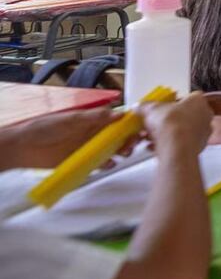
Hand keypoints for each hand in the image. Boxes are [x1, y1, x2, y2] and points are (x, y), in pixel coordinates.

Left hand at [4, 105, 121, 169]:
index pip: (115, 120)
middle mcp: (92, 133)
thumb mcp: (71, 119)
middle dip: (128, 139)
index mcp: (91, 120)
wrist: (23, 148)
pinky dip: (107, 164)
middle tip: (132, 143)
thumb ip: (94, 118)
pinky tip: (109, 164)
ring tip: (123, 154)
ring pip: (110, 150)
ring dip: (120, 151)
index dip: (128, 123)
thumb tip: (118, 113)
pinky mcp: (81, 161)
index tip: (139, 127)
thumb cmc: (44, 128)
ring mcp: (87, 148)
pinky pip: (99, 163)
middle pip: (117, 136)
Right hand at [140, 92, 213, 158]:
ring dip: (169, 133)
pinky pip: (183, 143)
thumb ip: (145, 106)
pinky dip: (171, 144)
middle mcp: (205, 115)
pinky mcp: (199, 147)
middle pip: (185, 115)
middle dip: (169, 120)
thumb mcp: (151, 109)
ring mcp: (204, 132)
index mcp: (198, 100)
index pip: (186, 98)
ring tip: (153, 136)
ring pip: (184, 130)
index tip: (161, 108)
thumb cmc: (171, 123)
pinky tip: (158, 146)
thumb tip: (139, 107)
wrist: (176, 147)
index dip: (172, 103)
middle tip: (156, 123)